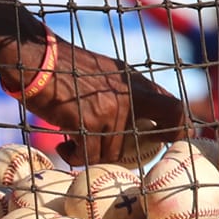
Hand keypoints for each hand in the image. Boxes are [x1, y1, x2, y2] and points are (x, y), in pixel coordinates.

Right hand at [19, 41, 188, 166]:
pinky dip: (73, 156)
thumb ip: (126, 91)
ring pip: (112, 153)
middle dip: (147, 151)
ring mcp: (111, 110)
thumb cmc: (64, 67)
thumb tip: (141, 118)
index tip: (172, 144)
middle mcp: (130, 96)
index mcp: (136, 82)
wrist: (37, 60)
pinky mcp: (88, 122)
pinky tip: (63, 147)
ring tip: (71, 143)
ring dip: (91, 154)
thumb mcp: (106, 71)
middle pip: (160, 131)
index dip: (181, 130)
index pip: (175, 108)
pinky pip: (88, 156)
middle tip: (123, 158)